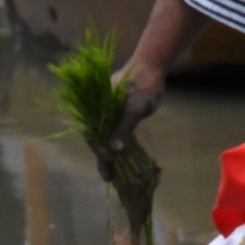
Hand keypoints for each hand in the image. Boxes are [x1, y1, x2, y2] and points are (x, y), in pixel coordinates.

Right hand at [96, 63, 164, 180]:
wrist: (152, 68)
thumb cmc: (143, 84)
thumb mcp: (135, 107)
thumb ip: (124, 128)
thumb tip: (114, 150)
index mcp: (97, 108)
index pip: (92, 132)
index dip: (98, 147)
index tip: (107, 158)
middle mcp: (100, 113)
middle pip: (97, 139)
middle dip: (103, 159)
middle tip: (108, 177)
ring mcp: (109, 115)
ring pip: (106, 140)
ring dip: (110, 157)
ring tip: (113, 176)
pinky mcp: (119, 118)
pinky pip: (115, 136)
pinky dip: (118, 148)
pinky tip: (121, 162)